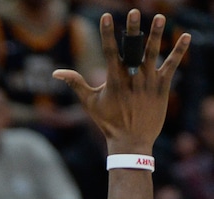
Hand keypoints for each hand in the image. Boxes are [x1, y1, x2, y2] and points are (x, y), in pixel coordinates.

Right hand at [52, 9, 189, 153]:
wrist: (130, 142)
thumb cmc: (109, 122)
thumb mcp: (90, 103)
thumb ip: (75, 83)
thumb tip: (56, 73)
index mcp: (114, 80)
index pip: (110, 52)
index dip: (107, 33)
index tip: (106, 16)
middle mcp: (132, 78)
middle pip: (133, 49)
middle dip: (133, 30)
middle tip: (134, 11)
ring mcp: (148, 82)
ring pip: (153, 54)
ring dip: (157, 35)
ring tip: (160, 17)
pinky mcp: (162, 87)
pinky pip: (172, 65)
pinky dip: (179, 51)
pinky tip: (186, 36)